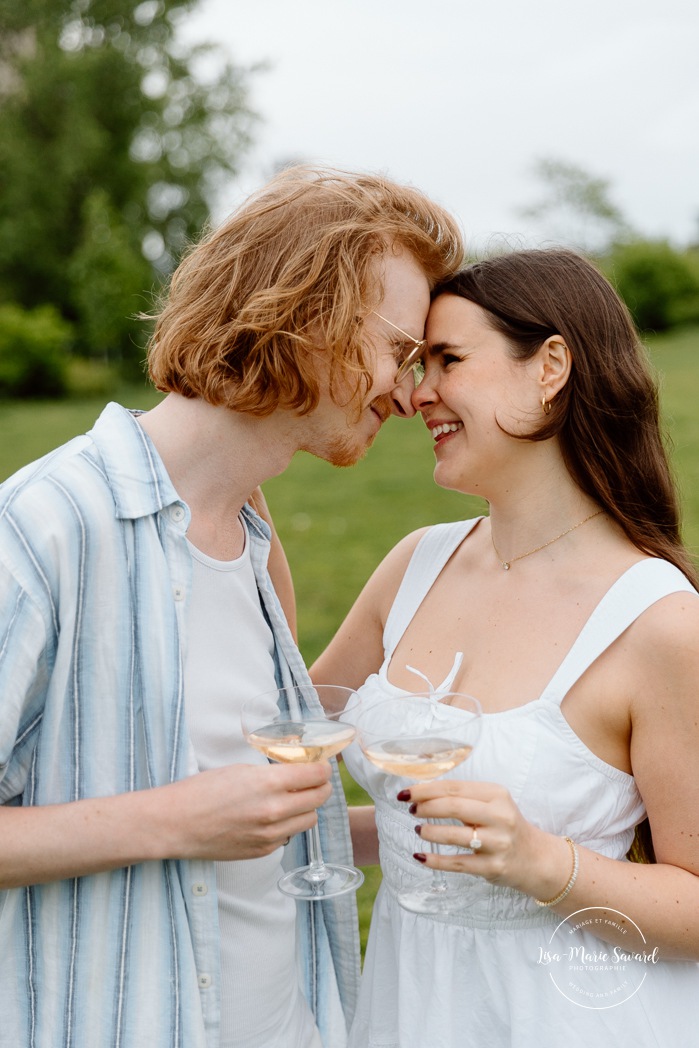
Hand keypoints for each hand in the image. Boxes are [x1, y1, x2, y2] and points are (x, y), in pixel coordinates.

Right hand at [157, 761, 332, 861]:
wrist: (176, 824)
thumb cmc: (202, 791)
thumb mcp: (241, 770)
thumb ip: (272, 772)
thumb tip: (296, 770)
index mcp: (269, 784)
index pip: (316, 775)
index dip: (323, 768)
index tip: (322, 765)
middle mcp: (274, 811)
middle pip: (319, 798)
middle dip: (320, 786)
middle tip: (315, 780)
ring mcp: (270, 835)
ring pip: (309, 820)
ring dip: (306, 808)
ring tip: (293, 799)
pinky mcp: (262, 851)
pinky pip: (289, 836)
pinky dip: (288, 825)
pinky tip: (273, 817)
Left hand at [401, 780, 567, 897]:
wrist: (535, 858)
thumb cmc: (504, 826)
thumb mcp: (492, 804)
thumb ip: (464, 797)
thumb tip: (422, 794)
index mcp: (497, 795)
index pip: (455, 788)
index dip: (426, 789)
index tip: (406, 792)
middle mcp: (500, 817)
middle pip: (454, 807)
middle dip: (426, 807)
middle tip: (411, 809)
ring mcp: (498, 843)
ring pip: (455, 836)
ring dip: (430, 832)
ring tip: (418, 829)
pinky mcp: (493, 867)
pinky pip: (458, 863)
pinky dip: (435, 860)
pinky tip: (420, 856)